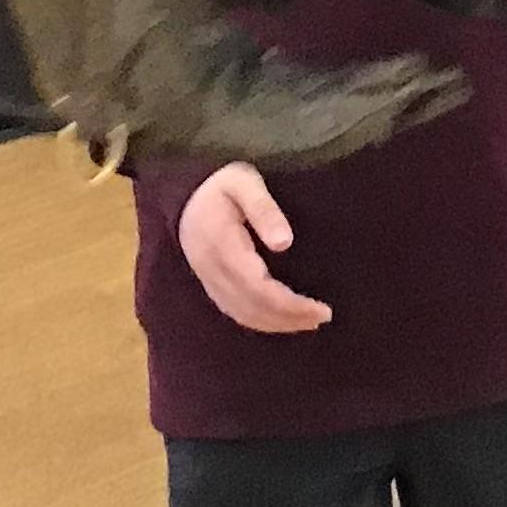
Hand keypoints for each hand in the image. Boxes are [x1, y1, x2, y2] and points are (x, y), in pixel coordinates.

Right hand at [177, 164, 332, 334]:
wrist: (184, 194)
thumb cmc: (220, 184)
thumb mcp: (243, 182)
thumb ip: (263, 209)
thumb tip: (284, 243)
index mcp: (223, 244)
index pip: (259, 287)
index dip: (290, 304)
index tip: (320, 308)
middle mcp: (213, 269)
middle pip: (253, 306)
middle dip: (290, 318)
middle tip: (322, 317)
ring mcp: (208, 279)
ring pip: (243, 313)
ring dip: (277, 324)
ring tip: (308, 322)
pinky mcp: (209, 283)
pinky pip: (234, 311)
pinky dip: (259, 321)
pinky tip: (279, 320)